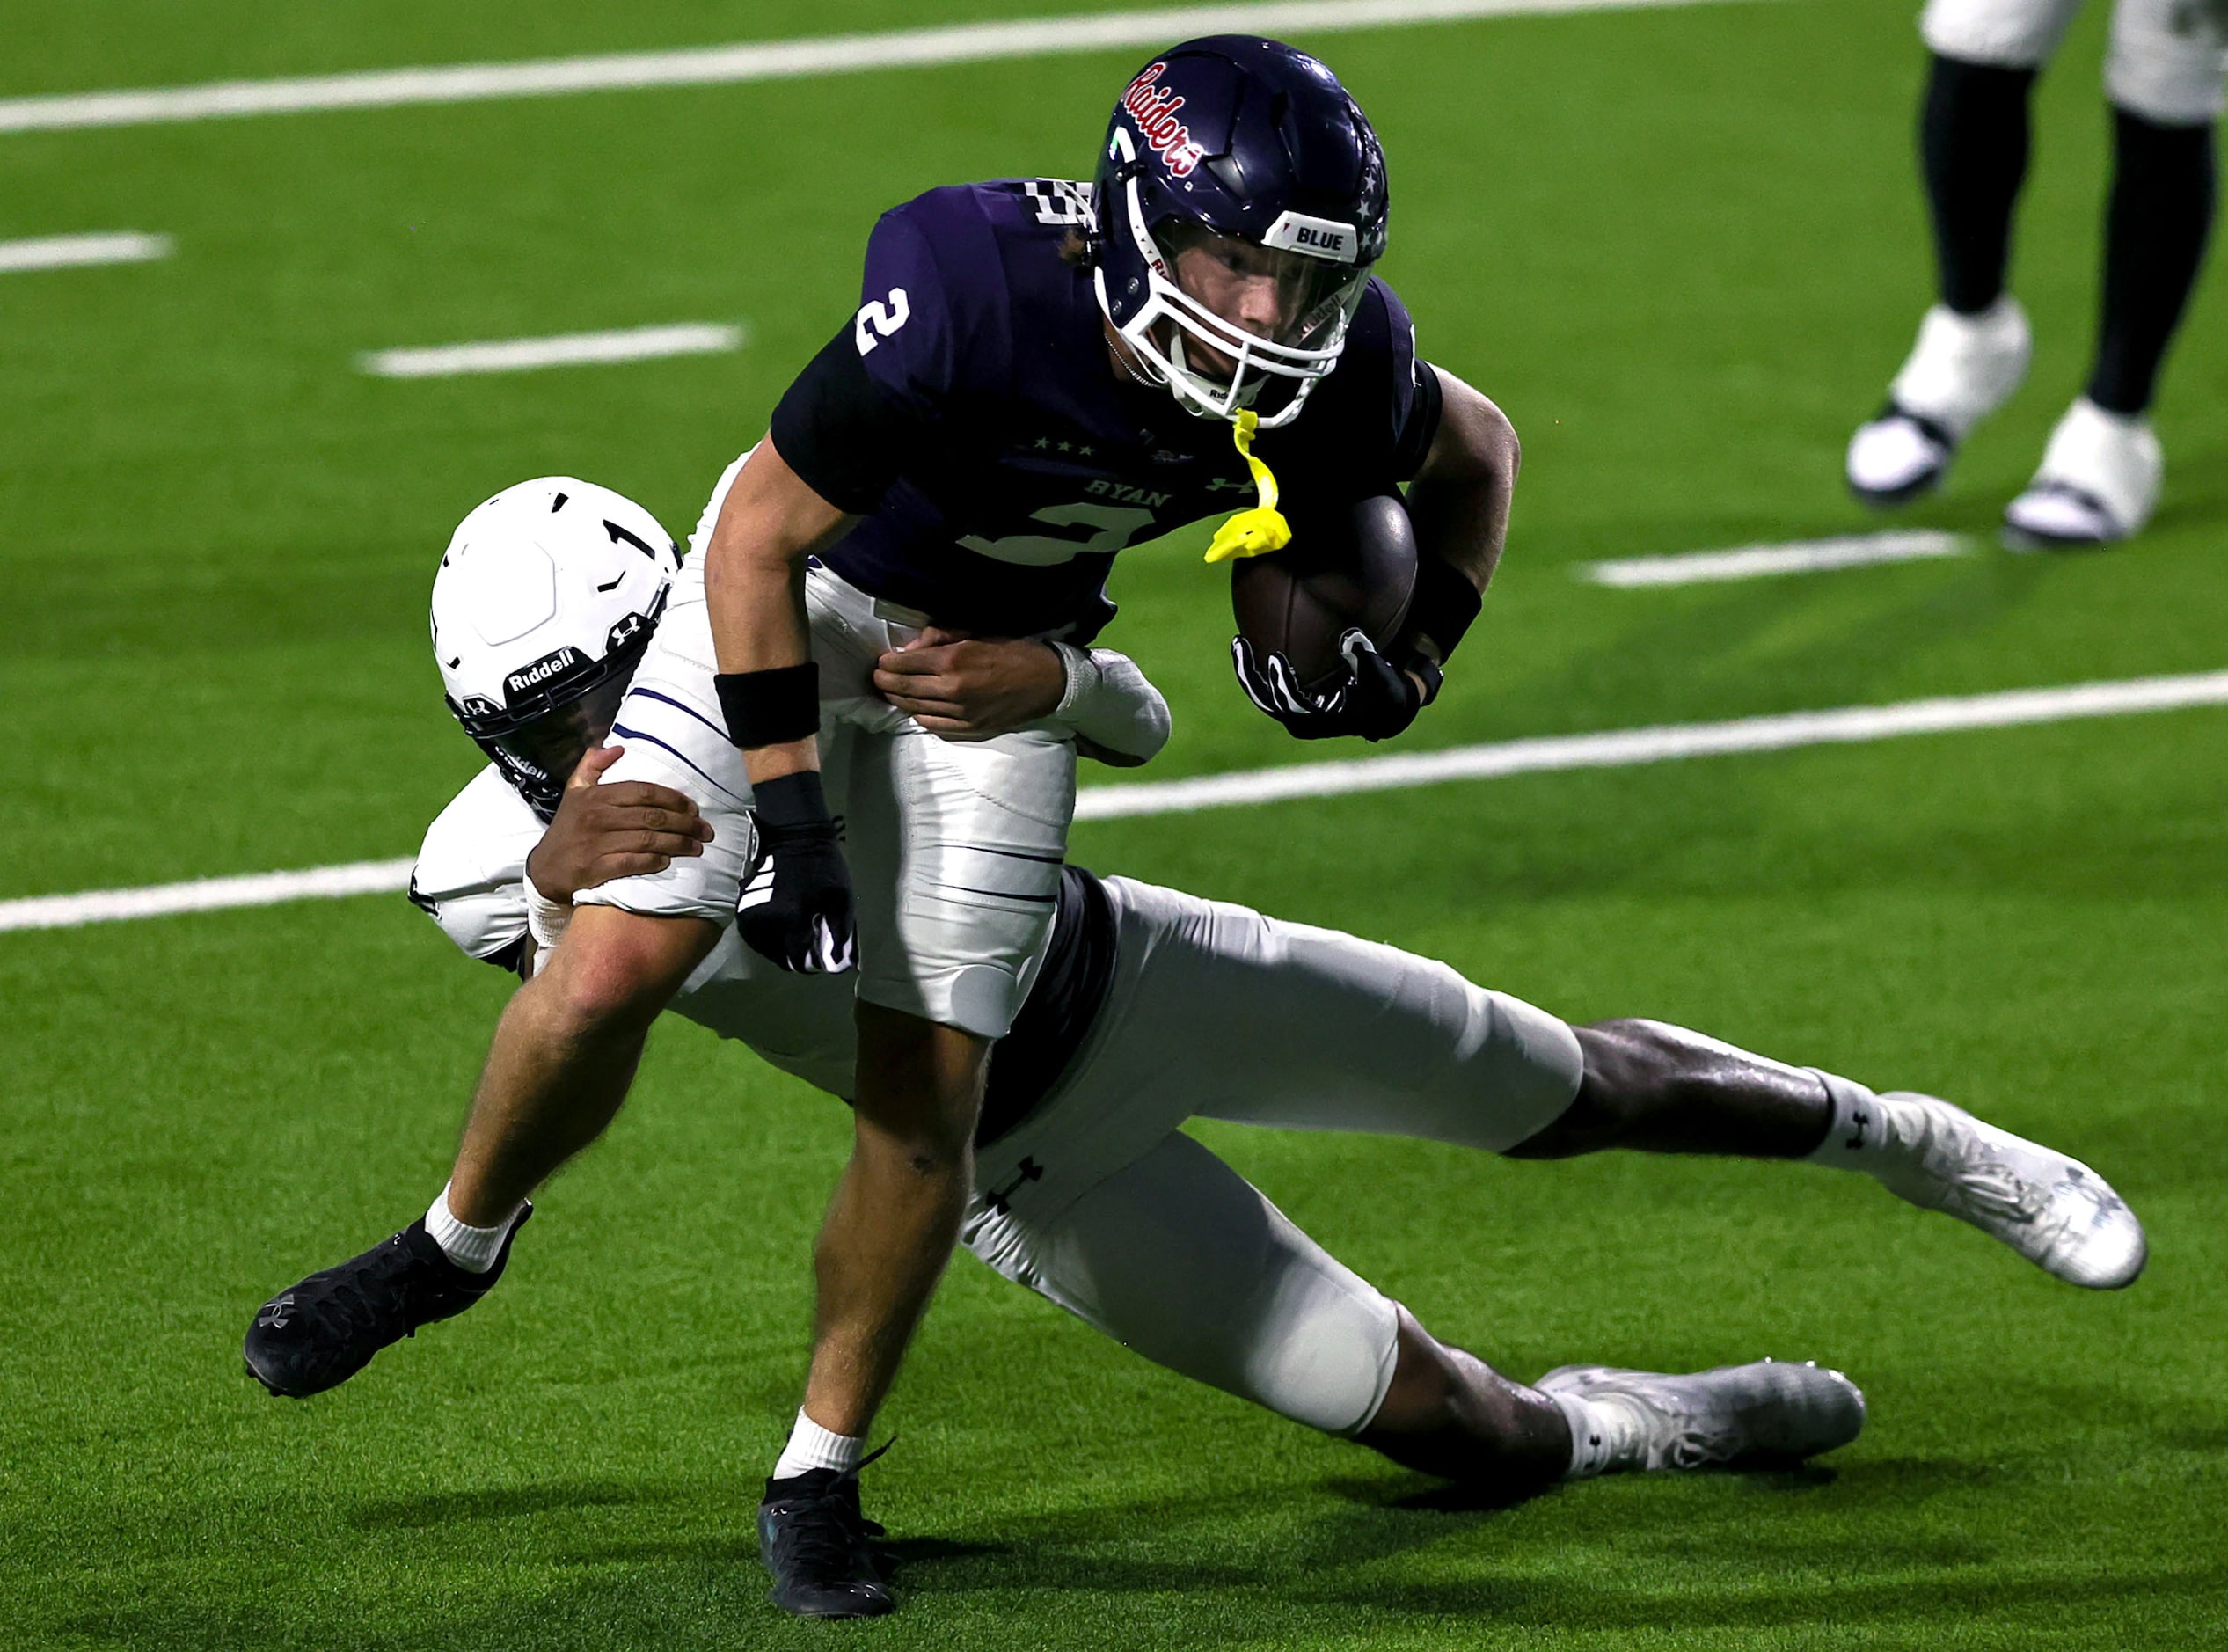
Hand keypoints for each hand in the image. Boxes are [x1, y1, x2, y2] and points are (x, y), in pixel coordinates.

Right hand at [525, 745, 712, 901]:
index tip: (693, 808)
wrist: (544, 869)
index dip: (673, 799)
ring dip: (678, 844)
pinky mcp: (596, 868)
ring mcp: (597, 843)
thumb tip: (616, 748)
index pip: (644, 792)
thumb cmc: (567, 829)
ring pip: (647, 840)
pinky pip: (632, 863)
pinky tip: (668, 861)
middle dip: (685, 823)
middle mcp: (597, 817)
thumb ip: (592, 765)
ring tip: (697, 847)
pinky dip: (654, 862)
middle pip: (652, 817)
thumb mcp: (574, 791)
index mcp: (596, 796)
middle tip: (705, 830)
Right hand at [739, 770, 856, 972]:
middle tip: (811, 942)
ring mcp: (749, 913)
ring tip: (797, 939)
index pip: (797, 959)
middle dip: (796, 955)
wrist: (794, 835)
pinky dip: (766, 939)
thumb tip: (836, 963)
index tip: (821, 955)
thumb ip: (841, 933)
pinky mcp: (742, 907)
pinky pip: (752, 934)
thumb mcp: (841, 898)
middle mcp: (763, 921)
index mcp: (789, 919)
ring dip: (780, 948)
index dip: (811, 962)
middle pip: (779, 957)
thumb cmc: (822, 866)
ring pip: (763, 947)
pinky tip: (781, 933)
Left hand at [873, 628, 1064, 739]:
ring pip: (915, 709)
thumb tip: (910, 648)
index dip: (887, 663)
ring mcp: (960, 712)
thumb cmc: (1012, 651)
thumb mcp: (976, 633)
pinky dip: (920, 717)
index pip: (905, 664)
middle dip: (884, 683)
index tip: (881, 661)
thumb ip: (940, 637)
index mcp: (953, 659)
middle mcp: (952, 688)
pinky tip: (916, 710)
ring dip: (898, 701)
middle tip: (877, 678)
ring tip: (890, 694)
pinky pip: (934, 726)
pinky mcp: (970, 729)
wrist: (1046, 682)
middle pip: (903, 689)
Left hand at [1230, 629, 1439, 742]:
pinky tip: (1247, 641)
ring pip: (1262, 696)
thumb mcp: (1382, 678)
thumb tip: (1351, 637)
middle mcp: (1303, 722)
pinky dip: (1256, 668)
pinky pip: (1266, 688)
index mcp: (1323, 721)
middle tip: (1243, 645)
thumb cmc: (1384, 692)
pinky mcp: (1289, 703)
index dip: (1282, 684)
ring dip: (1247, 671)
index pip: (1295, 705)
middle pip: (1269, 702)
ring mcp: (1293, 714)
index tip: (1276, 657)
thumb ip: (1367, 661)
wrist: (1383, 709)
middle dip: (1252, 676)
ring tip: (1238, 643)